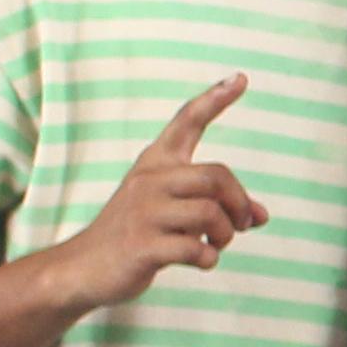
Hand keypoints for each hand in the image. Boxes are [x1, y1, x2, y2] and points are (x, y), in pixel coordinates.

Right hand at [65, 74, 269, 304]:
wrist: (83, 268)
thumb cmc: (136, 234)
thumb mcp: (172, 211)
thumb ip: (215, 207)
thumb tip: (263, 217)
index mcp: (155, 164)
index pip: (186, 121)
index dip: (214, 99)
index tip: (240, 78)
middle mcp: (149, 180)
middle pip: (217, 176)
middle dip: (240, 203)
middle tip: (243, 224)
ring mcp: (143, 212)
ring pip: (210, 213)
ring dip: (225, 235)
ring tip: (216, 245)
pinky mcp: (142, 245)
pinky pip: (195, 249)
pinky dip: (208, 259)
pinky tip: (201, 261)